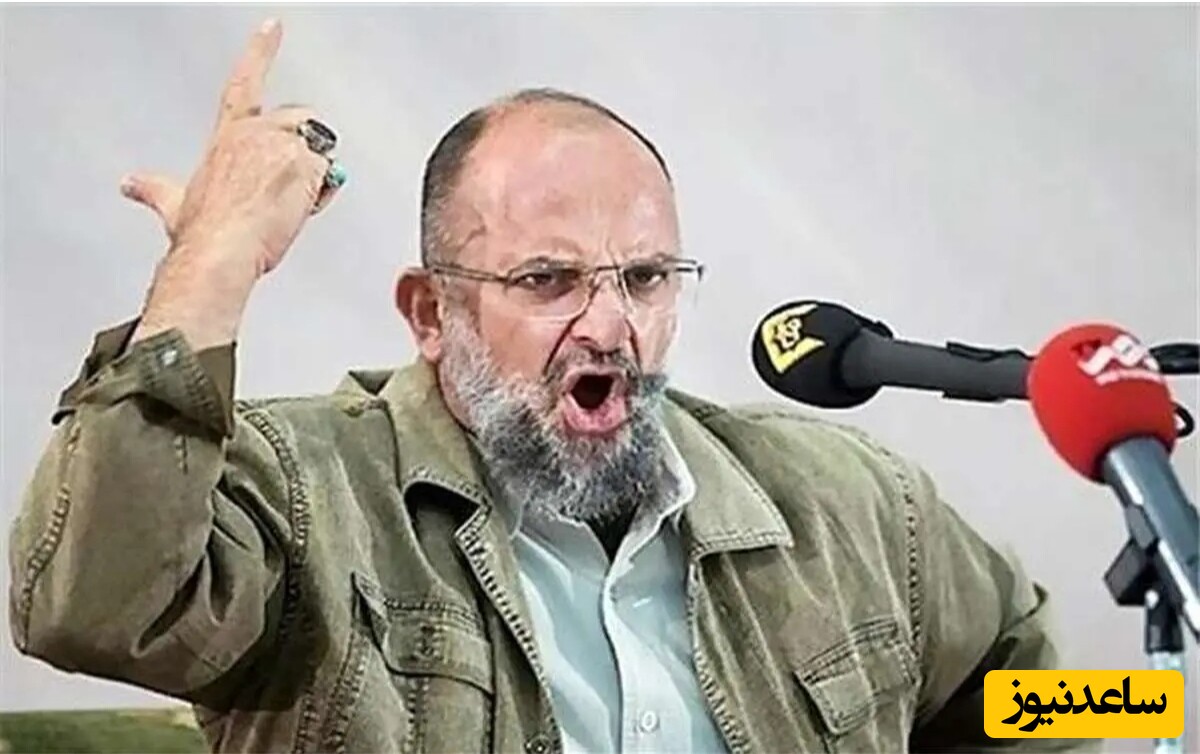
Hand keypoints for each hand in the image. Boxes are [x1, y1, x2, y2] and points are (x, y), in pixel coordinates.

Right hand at [122, 19, 339, 276]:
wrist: (219, 251)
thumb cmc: (201, 232)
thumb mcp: (172, 203)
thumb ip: (153, 188)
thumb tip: (130, 185)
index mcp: (227, 137)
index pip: (244, 82)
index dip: (260, 50)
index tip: (273, 26)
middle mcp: (255, 133)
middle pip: (302, 119)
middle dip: (305, 147)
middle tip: (286, 184)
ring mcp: (281, 145)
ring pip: (319, 147)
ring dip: (314, 173)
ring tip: (287, 201)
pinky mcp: (303, 163)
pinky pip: (329, 172)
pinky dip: (322, 191)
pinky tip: (300, 208)